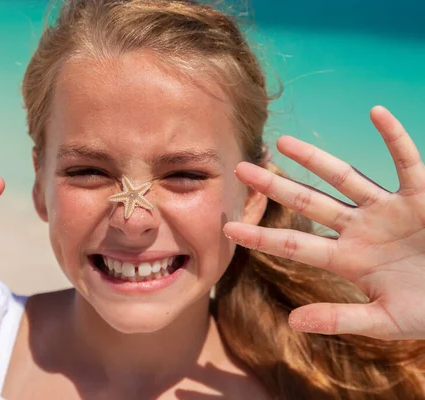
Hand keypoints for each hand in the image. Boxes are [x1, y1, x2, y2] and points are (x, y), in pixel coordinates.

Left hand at [224, 106, 424, 340]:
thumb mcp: (384, 320)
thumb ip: (340, 318)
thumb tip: (292, 323)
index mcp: (347, 259)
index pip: (294, 245)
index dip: (262, 236)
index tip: (228, 228)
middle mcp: (360, 229)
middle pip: (309, 202)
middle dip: (275, 187)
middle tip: (240, 169)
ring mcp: (388, 209)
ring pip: (346, 177)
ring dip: (315, 159)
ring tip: (282, 142)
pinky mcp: (422, 195)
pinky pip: (408, 161)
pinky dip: (395, 138)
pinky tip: (377, 113)